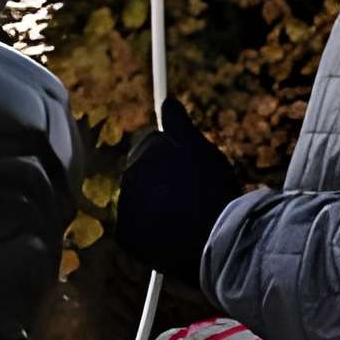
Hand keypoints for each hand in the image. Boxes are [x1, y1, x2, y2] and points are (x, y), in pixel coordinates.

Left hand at [114, 100, 250, 287]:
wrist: (214, 237)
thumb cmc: (213, 189)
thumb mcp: (200, 148)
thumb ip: (179, 123)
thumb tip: (167, 102)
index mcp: (145, 150)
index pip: (155, 146)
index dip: (176, 159)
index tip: (192, 173)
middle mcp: (128, 175)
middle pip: (146, 174)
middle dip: (164, 182)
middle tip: (192, 196)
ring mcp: (125, 206)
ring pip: (142, 202)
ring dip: (157, 206)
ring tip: (186, 217)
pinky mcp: (126, 235)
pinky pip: (136, 231)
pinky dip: (150, 233)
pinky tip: (172, 235)